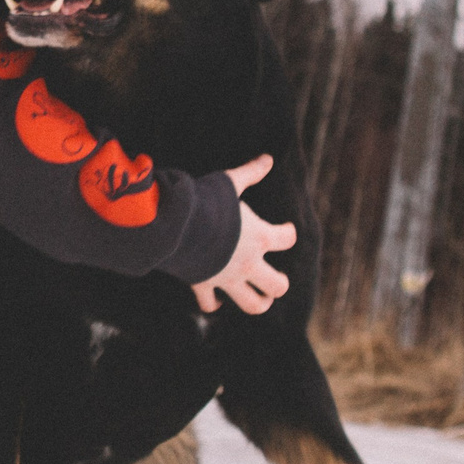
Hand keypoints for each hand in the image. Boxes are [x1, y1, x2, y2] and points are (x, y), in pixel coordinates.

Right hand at [192, 154, 296, 314]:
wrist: (175, 224)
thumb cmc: (205, 201)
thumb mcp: (229, 182)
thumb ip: (250, 172)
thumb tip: (268, 158)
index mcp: (260, 237)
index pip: (288, 239)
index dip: (288, 234)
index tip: (284, 230)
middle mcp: (248, 263)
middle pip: (278, 285)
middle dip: (279, 283)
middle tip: (274, 277)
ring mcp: (227, 278)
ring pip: (252, 304)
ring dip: (258, 302)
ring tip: (258, 297)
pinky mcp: (203, 285)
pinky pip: (210, 304)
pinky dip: (213, 304)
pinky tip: (216, 301)